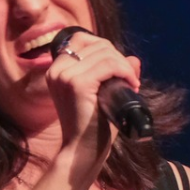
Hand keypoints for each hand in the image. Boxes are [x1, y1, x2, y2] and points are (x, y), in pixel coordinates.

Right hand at [45, 31, 140, 180]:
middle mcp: (56, 70)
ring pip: (105, 53)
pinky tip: (131, 85)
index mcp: (56, 70)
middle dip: (118, 58)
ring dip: (125, 66)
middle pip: (97, 45)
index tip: (118, 68)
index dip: (105, 48)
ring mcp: (65, 76)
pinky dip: (125, 72)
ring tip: (131, 84)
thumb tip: (134, 59)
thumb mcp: (101, 94)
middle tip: (129, 79)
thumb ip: (113, 74)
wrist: (83, 150)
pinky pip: (109, 65)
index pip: (82, 39)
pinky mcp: (77, 84)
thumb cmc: (92, 125)